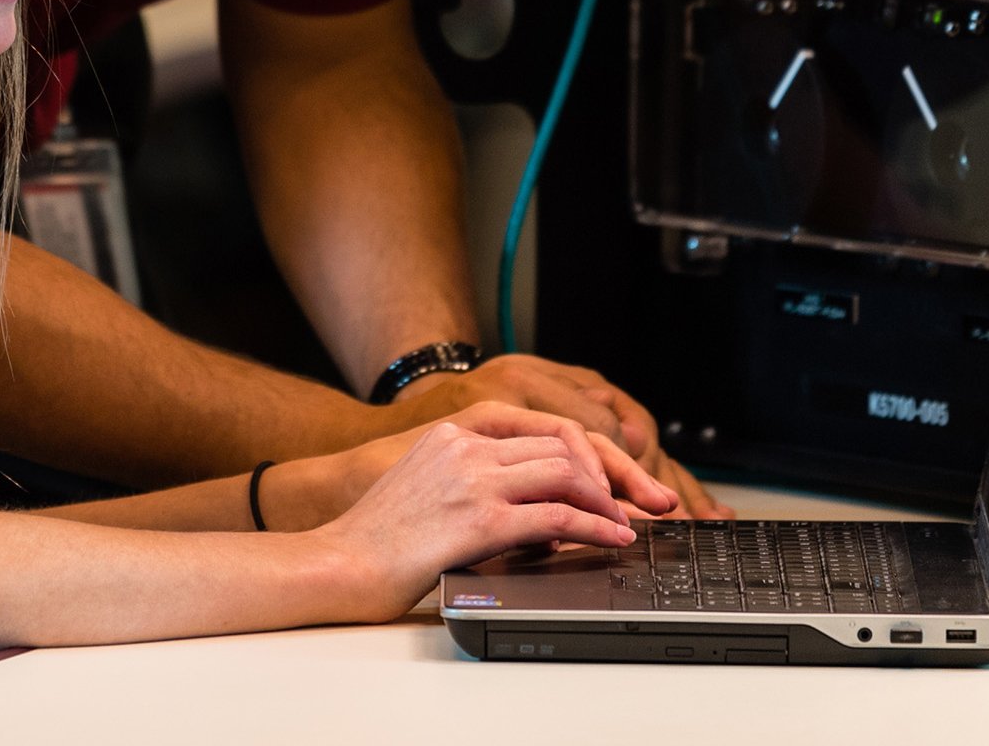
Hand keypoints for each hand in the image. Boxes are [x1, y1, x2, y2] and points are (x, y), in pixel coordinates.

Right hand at [308, 409, 652, 621]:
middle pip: (566, 444)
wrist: (339, 562)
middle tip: (649, 499)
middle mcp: (467, 445)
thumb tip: (542, 515)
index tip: (624, 474)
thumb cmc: (379, 537)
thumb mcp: (431, 486)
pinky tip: (613, 538)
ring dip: (611, 500)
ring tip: (632, 523)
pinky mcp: (479, 519)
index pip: (546, 426)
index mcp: (456, 431)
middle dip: (617, 473)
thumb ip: (482, 483)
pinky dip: (596, 526)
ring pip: (568, 473)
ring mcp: (474, 479)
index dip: (595, 449)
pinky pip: (558, 515)